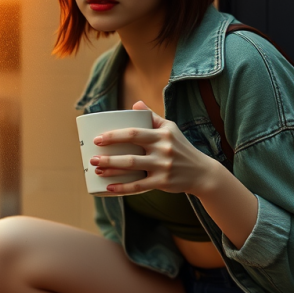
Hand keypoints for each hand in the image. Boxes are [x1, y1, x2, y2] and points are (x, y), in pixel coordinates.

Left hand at [90, 101, 214, 195]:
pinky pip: (139, 186)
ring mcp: (163, 166)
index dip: (114, 135)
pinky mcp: (163, 182)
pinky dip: (123, 188)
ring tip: (96, 169)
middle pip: (131, 151)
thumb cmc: (181, 148)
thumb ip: (152, 117)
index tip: (98, 138)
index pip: (134, 132)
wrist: (202, 172)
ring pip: (133, 168)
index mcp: (162, 134)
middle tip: (92, 157)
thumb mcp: (171, 129)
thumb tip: (135, 104)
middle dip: (108, 155)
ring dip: (112, 170)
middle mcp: (163, 149)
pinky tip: (109, 188)